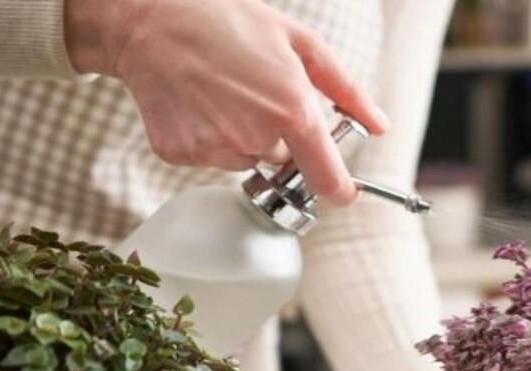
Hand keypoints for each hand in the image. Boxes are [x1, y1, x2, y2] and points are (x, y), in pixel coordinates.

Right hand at [64, 0, 388, 204]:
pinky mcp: (181, 154)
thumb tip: (379, 124)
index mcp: (291, 111)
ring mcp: (214, 148)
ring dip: (242, 136)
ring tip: (223, 93)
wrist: (151, 20)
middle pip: (282, 162)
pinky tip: (199, 103)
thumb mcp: (299, 41)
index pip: (327, 178)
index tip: (342, 190)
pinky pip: (211, 158)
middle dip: (278, 138)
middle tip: (257, 97)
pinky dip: (209, 137)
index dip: (339, 189)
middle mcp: (254, 136)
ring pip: (246, 159)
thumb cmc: (227, 21)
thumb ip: (346, 88)